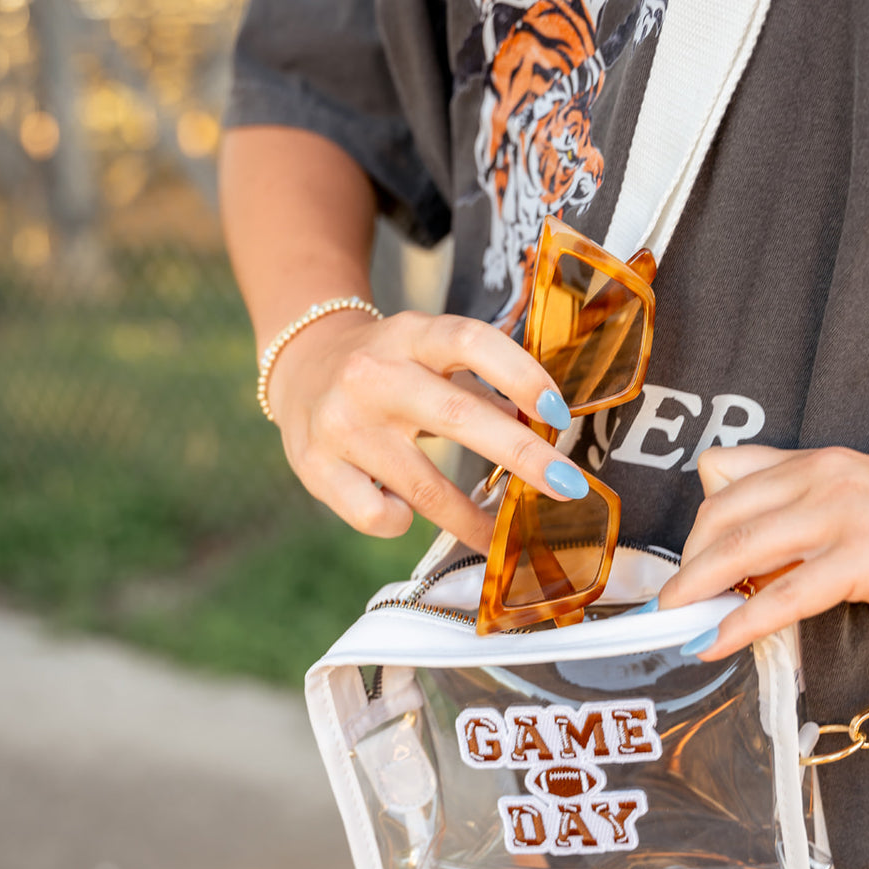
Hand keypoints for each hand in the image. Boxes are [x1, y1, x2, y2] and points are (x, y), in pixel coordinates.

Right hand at [268, 308, 585, 552]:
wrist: (300, 370)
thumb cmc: (386, 369)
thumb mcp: (427, 355)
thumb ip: (478, 388)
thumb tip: (544, 433)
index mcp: (409, 336)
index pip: (469, 341)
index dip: (520, 374)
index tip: (559, 413)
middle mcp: (372, 375)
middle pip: (457, 417)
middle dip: (522, 457)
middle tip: (568, 487)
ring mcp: (341, 424)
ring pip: (423, 486)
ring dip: (474, 518)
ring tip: (503, 533)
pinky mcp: (316, 468)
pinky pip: (377, 515)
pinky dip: (401, 520)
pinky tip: (403, 509)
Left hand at [657, 445, 868, 658]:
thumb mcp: (858, 500)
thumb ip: (801, 517)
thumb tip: (748, 564)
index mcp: (816, 461)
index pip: (725, 474)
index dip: (697, 520)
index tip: (688, 558)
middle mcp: (820, 476)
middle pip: (720, 513)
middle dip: (687, 560)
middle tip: (672, 599)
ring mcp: (841, 514)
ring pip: (740, 549)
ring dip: (695, 590)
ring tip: (673, 620)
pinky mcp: (863, 558)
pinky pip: (784, 596)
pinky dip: (741, 624)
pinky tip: (717, 643)